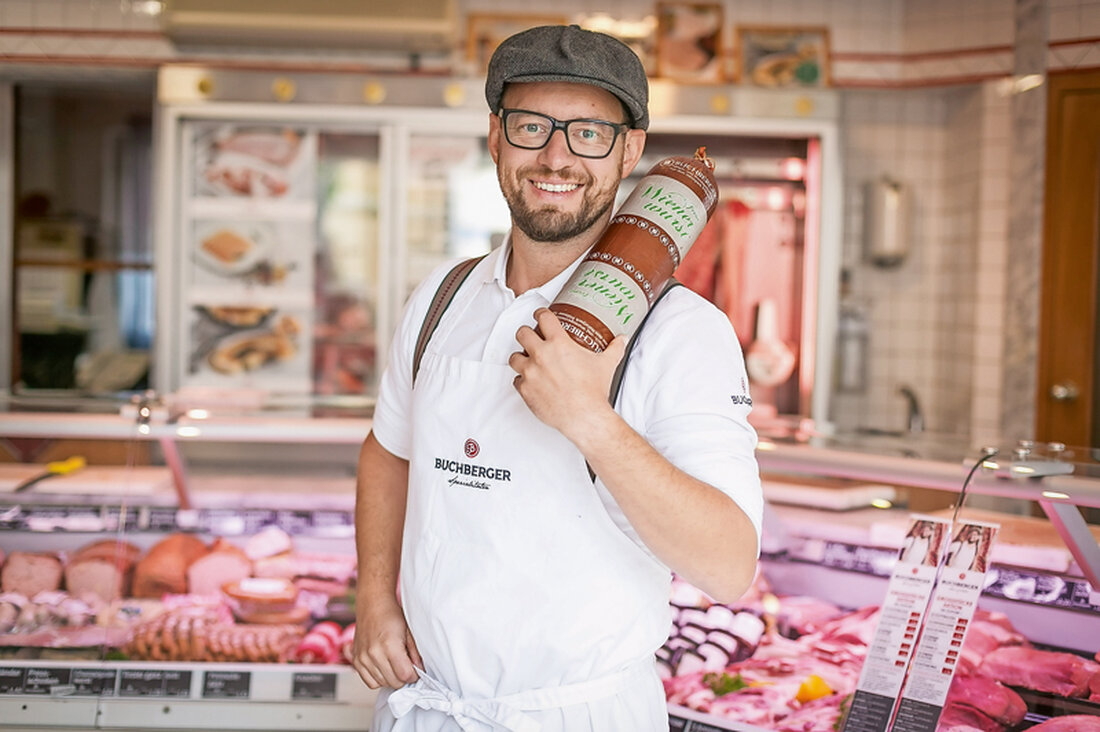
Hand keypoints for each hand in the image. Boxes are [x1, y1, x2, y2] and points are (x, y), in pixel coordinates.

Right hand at [350, 599, 421, 688]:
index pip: (405, 675)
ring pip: (382, 683)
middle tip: (406, 666)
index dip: (414, 675)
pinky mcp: (356, 661)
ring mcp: (363, 658)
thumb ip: (415, 653)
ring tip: (395, 664)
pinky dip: (379, 679)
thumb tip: (419, 670)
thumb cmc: (392, 616)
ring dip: (392, 678)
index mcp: (389, 646)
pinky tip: (384, 668)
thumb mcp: (410, 631)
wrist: (373, 605)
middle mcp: (374, 654)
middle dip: (404, 677)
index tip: (415, 669)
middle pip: (394, 682)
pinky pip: (370, 682)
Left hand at [509, 309, 626, 442]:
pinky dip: (523, 380)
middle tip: (531, 337)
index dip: (541, 314)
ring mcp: (530, 373)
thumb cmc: (593, 391)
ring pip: (514, 357)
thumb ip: (614, 348)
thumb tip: (621, 339)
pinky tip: (531, 382)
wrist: (584, 416)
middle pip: (522, 333)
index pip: (543, 318)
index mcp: (559, 344)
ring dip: (520, 357)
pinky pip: (517, 380)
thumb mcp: (606, 364)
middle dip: (526, 334)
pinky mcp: (525, 390)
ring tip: (527, 361)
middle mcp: (541, 355)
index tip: (540, 315)